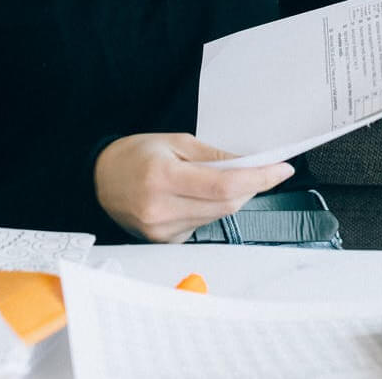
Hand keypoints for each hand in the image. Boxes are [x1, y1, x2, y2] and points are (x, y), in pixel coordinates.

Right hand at [93, 132, 294, 242]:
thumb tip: (249, 163)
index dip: (259, 178)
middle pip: (226, 204)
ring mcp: (161, 230)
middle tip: (265, 171)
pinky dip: (212, 209)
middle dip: (252, 187)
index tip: (281, 169)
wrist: (99, 180)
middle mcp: (161, 208)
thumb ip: (213, 155)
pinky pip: (202, 226)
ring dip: (233, 198)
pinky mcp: (164, 241)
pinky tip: (201, 195)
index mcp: (163, 176)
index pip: (224, 183)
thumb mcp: (174, 141)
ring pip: (217, 216)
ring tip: (228, 178)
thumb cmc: (134, 155)